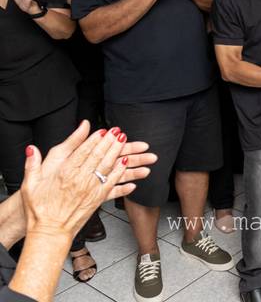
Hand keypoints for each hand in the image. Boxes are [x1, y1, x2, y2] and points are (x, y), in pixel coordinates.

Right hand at [20, 120, 154, 237]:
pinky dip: (120, 173)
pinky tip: (126, 165)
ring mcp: (90, 190)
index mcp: (64, 174)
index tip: (102, 130)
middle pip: (98, 156)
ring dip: (118, 153)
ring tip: (126, 142)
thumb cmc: (39, 210)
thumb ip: (32, 164)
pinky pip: (112, 183)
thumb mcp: (30, 185)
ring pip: (107, 167)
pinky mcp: (97, 199)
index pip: (82, 151)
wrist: (49, 232)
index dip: (93, 139)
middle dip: (109, 141)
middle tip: (118, 131)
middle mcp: (79, 180)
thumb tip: (31, 148)